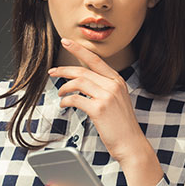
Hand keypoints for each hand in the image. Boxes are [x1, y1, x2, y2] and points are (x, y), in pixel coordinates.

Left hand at [49, 38, 162, 185]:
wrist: (131, 144)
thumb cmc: (121, 125)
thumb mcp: (117, 101)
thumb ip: (104, 88)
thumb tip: (83, 82)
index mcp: (117, 81)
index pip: (96, 60)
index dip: (79, 49)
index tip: (66, 41)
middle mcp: (113, 85)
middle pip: (83, 70)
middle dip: (64, 69)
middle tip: (52, 71)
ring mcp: (107, 96)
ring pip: (78, 82)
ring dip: (64, 87)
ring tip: (60, 93)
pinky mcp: (99, 109)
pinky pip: (75, 98)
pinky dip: (66, 100)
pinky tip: (64, 104)